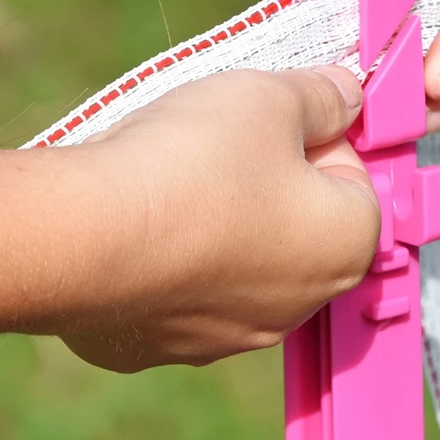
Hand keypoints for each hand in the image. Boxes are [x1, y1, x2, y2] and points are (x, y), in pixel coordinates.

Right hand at [60, 67, 379, 371]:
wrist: (82, 234)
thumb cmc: (195, 163)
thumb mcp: (272, 99)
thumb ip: (323, 95)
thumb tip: (346, 94)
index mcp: (343, 247)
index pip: (357, 182)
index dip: (320, 137)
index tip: (281, 117)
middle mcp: (297, 305)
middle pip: (300, 220)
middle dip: (272, 174)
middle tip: (227, 139)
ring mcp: (228, 335)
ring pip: (240, 255)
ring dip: (222, 213)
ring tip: (178, 174)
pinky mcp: (161, 344)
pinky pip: (182, 286)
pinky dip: (172, 253)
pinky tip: (143, 219)